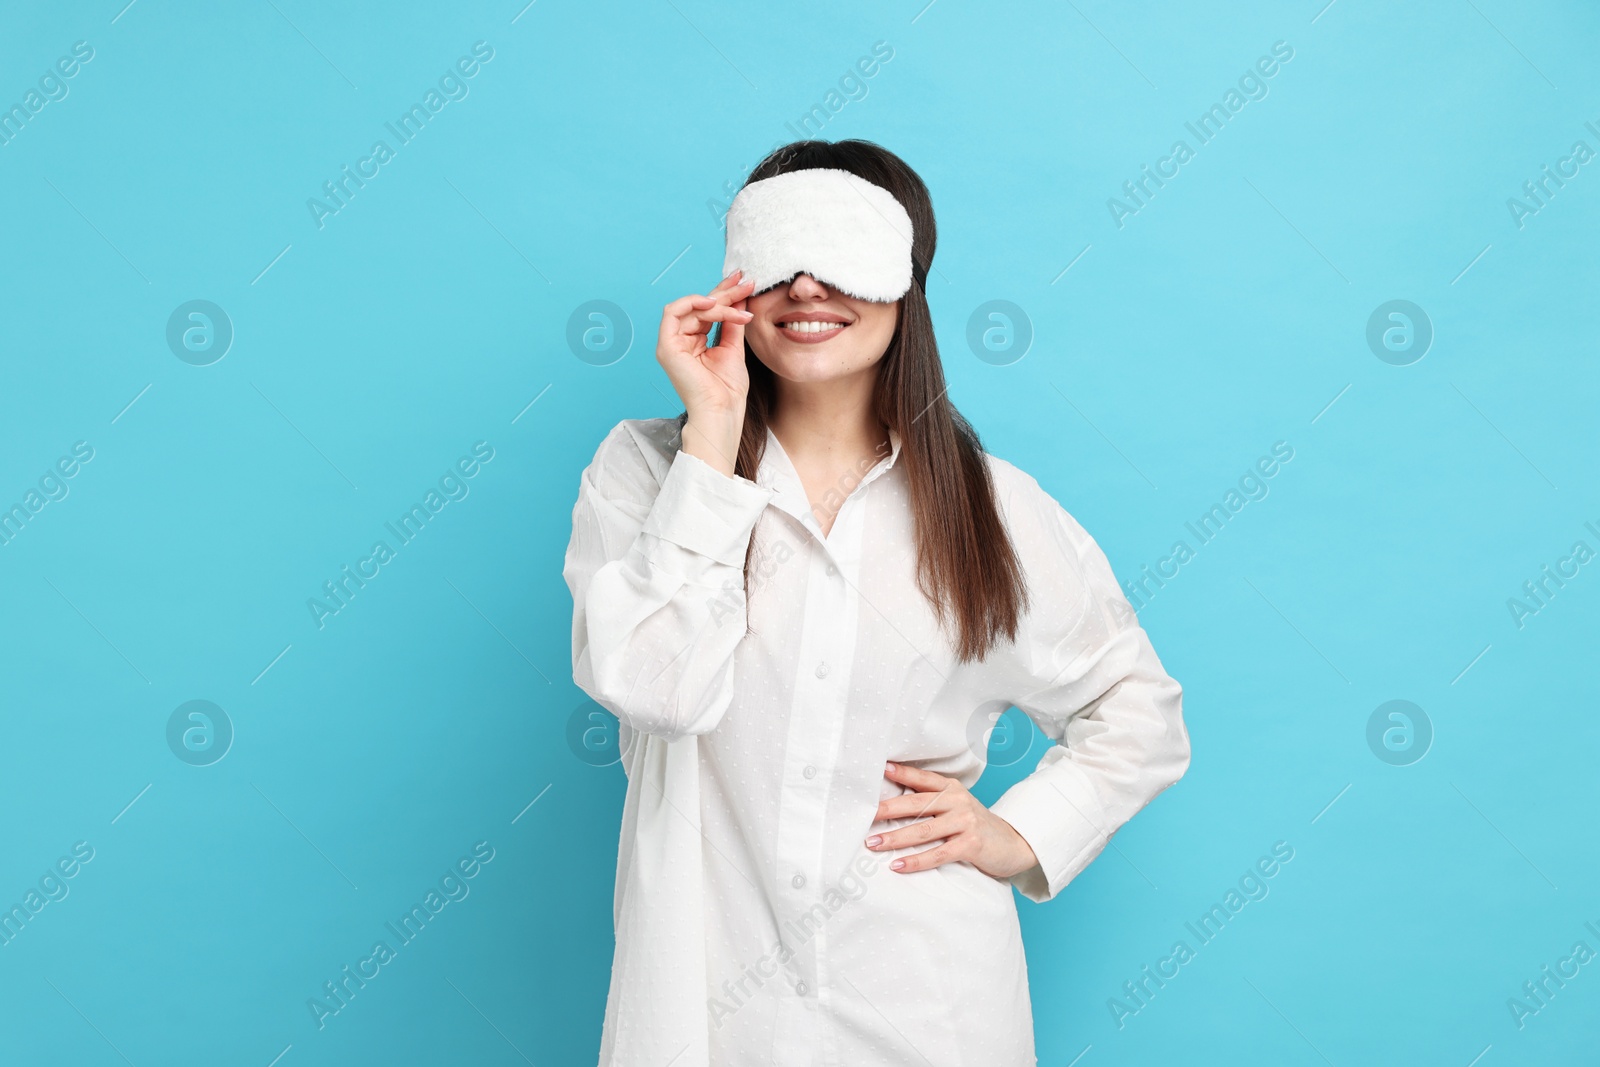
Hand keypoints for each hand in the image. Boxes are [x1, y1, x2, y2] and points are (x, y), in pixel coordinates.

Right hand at [657, 271, 755, 473]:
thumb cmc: (727, 389)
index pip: (708, 311)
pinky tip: (713, 304)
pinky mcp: (666, 346)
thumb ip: (732, 323)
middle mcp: (681, 340)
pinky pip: (673, 312)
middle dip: (725, 291)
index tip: (746, 282)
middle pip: (700, 306)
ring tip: (738, 305)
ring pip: (691, 307)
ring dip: (717, 303)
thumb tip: (740, 298)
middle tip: (746, 283)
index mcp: (695, 342)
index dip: (725, 293)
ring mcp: (671, 343)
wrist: (721, 410)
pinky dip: (692, 303)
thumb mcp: (733, 348)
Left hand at [865, 762, 1039, 879]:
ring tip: (873, 843)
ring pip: (923, 830)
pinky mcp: (971, 844)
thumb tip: (891, 808)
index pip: (922, 778)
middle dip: (887, 810)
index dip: (901, 773)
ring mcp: (965, 821)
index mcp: (952, 788)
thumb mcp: (957, 807)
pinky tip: (897, 865)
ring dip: (895, 838)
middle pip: (916, 803)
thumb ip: (933, 804)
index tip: (879, 768)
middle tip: (863, 816)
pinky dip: (915, 861)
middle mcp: (957, 800)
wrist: (1013, 844)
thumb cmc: (974, 827)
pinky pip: (937, 854)